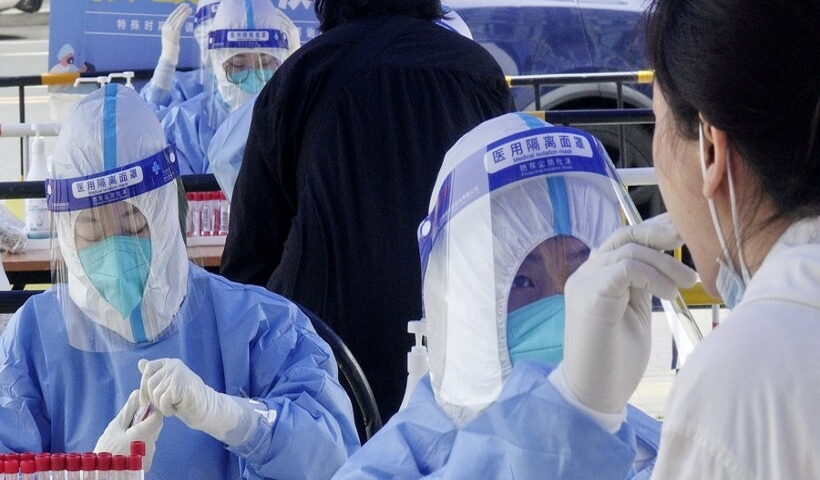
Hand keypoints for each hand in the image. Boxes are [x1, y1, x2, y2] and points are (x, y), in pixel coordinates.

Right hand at [95, 390, 162, 471]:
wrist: (103, 474)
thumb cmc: (106, 450)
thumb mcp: (115, 427)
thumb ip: (129, 410)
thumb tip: (138, 393)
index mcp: (143, 435)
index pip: (158, 416)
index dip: (153, 408)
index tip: (144, 405)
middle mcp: (150, 446)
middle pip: (156, 426)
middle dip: (146, 420)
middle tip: (131, 422)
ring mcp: (150, 456)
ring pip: (151, 436)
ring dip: (142, 432)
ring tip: (126, 436)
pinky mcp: (147, 463)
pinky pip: (147, 447)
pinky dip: (140, 443)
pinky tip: (128, 446)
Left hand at [139, 358, 258, 445]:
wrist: (205, 407)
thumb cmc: (184, 398)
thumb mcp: (166, 385)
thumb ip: (154, 375)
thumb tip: (140, 362)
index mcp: (169, 363)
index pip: (148, 368)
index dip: (144, 386)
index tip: (146, 401)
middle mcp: (173, 365)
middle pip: (150, 383)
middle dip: (154, 399)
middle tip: (166, 404)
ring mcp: (178, 373)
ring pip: (156, 393)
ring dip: (162, 405)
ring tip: (174, 405)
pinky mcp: (180, 385)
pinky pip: (163, 400)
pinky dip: (167, 409)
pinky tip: (177, 408)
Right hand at [160, 3, 191, 64]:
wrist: (168, 57)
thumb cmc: (171, 51)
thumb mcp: (171, 40)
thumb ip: (173, 34)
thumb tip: (176, 30)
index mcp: (164, 28)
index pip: (171, 17)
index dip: (177, 12)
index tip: (182, 7)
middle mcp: (165, 27)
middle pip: (174, 15)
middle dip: (180, 9)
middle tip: (186, 4)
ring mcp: (169, 30)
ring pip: (177, 18)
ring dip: (183, 11)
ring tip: (189, 7)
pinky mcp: (174, 32)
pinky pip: (180, 22)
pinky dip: (184, 16)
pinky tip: (188, 13)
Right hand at [557, 213, 696, 414]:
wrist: (595, 393)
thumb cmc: (617, 360)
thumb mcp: (636, 311)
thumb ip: (642, 283)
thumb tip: (664, 257)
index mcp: (596, 277)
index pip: (623, 240)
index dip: (653, 230)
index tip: (681, 229)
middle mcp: (585, 274)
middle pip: (623, 236)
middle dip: (658, 234)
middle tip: (687, 239)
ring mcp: (583, 283)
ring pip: (628, 250)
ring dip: (664, 263)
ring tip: (686, 283)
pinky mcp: (588, 295)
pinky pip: (625, 268)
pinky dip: (653, 276)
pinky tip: (669, 293)